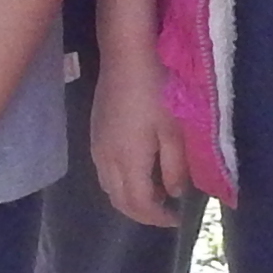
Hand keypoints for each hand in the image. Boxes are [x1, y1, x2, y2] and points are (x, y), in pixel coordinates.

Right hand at [91, 51, 191, 230]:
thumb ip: (175, 166)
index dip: (158, 217)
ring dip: (130, 198)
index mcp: (128, 161)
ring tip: (156, 193)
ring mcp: (96, 146)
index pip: (139, 204)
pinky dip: (121, 182)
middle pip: (119, 201)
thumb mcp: (174, 129)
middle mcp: (106, 160)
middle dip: (143, 213)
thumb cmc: (157, 88)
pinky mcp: (95, 133)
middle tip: (166, 212)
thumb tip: (175, 193)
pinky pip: (105, 172)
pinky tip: (139, 170)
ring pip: (109, 188)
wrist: (126, 54)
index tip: (178, 218)